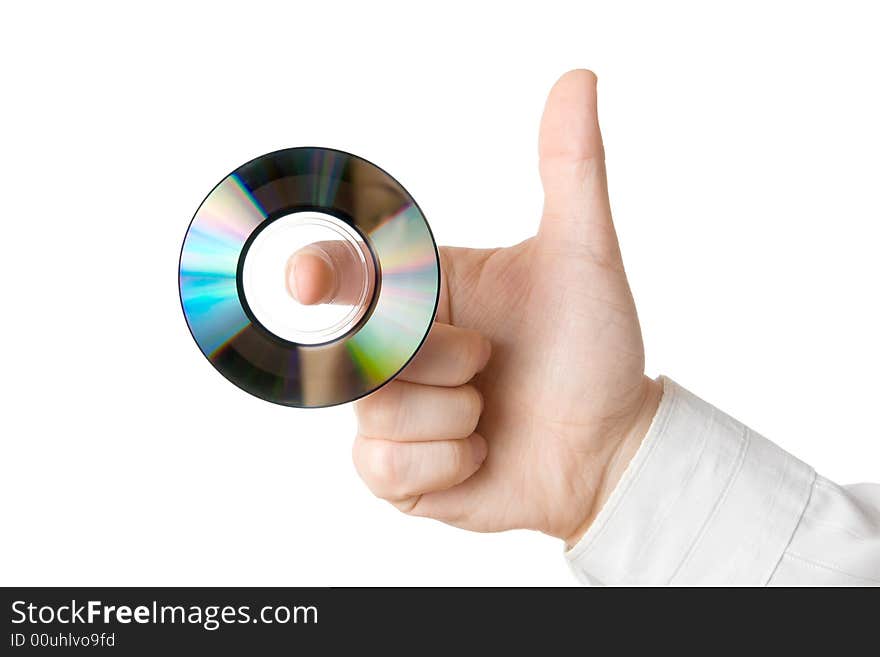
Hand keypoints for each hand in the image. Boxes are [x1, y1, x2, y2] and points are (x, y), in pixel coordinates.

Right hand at [291, 70, 661, 544]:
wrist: (611, 448)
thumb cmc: (595, 349)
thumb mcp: (584, 256)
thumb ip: (570, 169)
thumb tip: (576, 79)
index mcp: (424, 291)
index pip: (353, 274)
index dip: (325, 273)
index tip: (310, 279)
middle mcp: (396, 349)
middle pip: (364, 347)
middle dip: (445, 357)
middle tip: (492, 362)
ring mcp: (390, 413)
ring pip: (378, 413)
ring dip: (456, 416)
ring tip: (494, 412)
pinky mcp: (393, 472)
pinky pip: (384, 467)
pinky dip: (446, 465)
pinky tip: (480, 453)